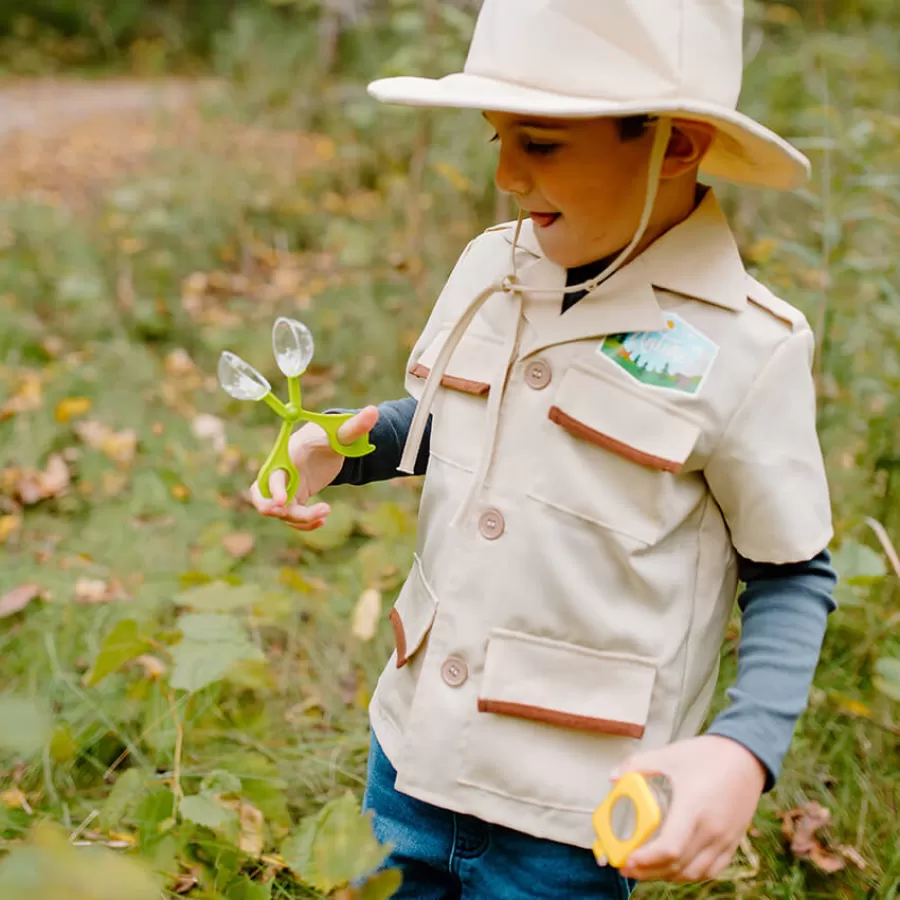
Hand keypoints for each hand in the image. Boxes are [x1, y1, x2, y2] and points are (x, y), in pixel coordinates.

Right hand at [249, 405, 378, 530]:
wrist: (328, 444)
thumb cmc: (331, 435)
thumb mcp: (343, 432)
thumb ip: (356, 425)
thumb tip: (373, 411)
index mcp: (288, 454)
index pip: (272, 473)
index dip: (273, 488)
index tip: (282, 503)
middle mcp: (282, 471)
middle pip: (260, 494)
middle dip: (266, 507)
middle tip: (285, 513)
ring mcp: (286, 487)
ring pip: (280, 511)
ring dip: (298, 519)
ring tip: (325, 513)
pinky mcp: (294, 498)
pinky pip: (292, 516)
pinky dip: (304, 522)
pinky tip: (323, 520)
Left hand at [613, 735, 765, 883]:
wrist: (746, 756)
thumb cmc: (706, 754)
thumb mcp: (669, 754)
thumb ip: (638, 765)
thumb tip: (612, 776)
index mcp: (693, 807)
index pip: (669, 848)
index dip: (646, 860)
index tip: (626, 859)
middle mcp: (711, 829)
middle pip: (678, 866)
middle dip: (648, 872)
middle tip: (626, 866)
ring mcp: (725, 839)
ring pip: (694, 873)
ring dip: (668, 876)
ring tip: (646, 869)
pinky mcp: (733, 842)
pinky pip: (711, 869)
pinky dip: (690, 874)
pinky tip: (674, 867)